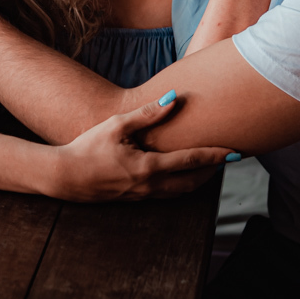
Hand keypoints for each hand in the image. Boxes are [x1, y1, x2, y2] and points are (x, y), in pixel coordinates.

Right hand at [49, 92, 235, 201]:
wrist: (64, 176)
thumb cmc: (88, 147)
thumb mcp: (117, 125)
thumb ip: (147, 114)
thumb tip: (173, 99)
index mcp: (148, 167)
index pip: (191, 161)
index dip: (216, 156)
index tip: (235, 153)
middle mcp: (149, 186)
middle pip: (192, 182)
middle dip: (211, 172)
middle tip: (226, 160)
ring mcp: (141, 196)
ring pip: (180, 192)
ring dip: (197, 181)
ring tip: (208, 168)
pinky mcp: (133, 200)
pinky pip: (165, 195)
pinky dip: (180, 186)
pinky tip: (179, 176)